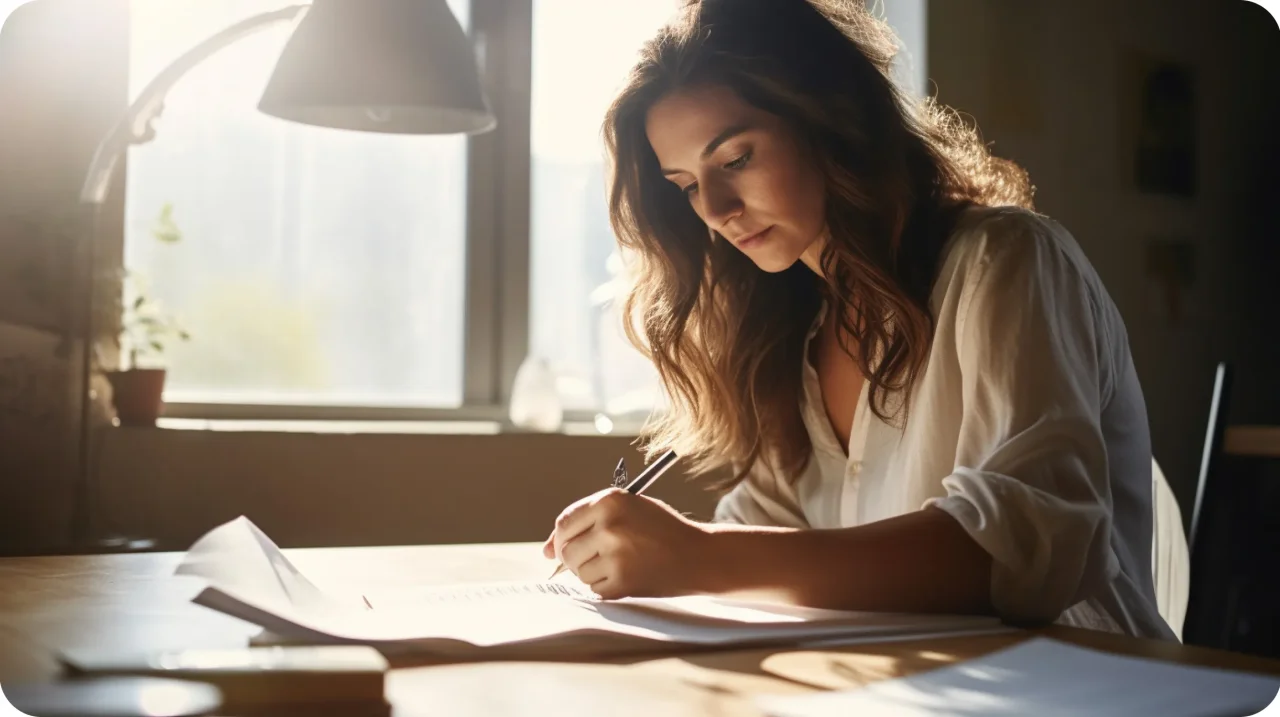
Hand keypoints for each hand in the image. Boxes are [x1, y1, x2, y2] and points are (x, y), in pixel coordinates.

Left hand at [541, 488, 709, 598]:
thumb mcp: (627, 510)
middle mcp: (608, 526)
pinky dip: (605, 586)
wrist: (698, 556)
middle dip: (574, 558)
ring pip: (578, 572)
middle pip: (566, 551)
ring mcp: (614, 556)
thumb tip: (544, 552)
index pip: (564, 522)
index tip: (566, 546)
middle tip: (597, 558)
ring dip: (591, 573)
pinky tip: (628, 575)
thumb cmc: (659, 530)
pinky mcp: (621, 582)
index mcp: (609, 500)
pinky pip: (594, 589)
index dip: (561, 538)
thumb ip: (586, 523)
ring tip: (619, 564)